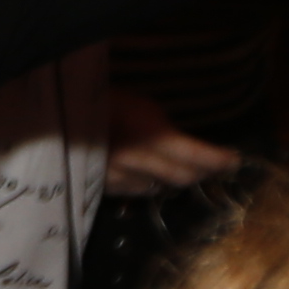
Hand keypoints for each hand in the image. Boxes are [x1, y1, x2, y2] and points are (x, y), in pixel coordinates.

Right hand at [95, 93, 237, 198]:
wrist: (54, 114)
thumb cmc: (100, 97)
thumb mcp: (140, 105)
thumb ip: (162, 129)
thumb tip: (182, 145)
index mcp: (151, 136)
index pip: (196, 156)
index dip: (219, 160)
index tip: (234, 160)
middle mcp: (139, 163)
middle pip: (182, 178)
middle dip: (202, 173)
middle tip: (215, 166)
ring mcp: (119, 179)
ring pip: (159, 188)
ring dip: (174, 180)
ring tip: (185, 171)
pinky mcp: (103, 187)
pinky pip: (134, 190)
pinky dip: (148, 184)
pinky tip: (149, 175)